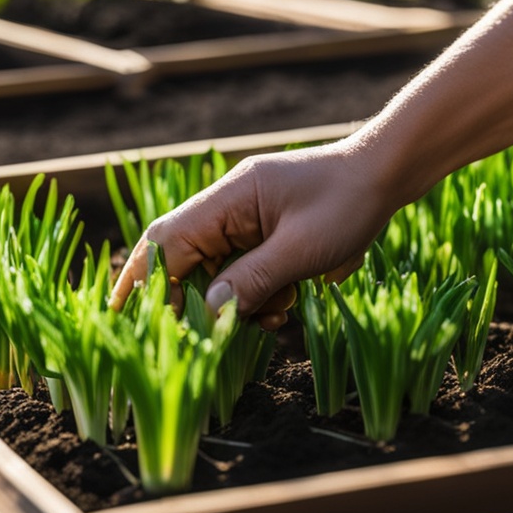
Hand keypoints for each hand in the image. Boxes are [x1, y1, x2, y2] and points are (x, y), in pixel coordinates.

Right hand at [109, 142, 395, 329]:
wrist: (387, 176)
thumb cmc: (347, 202)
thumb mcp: (300, 248)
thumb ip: (251, 280)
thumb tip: (208, 312)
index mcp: (229, 199)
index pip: (168, 241)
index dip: (144, 280)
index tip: (125, 317)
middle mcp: (229, 208)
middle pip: (186, 261)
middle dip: (195, 301)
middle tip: (210, 336)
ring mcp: (247, 222)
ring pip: (217, 273)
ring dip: (236, 302)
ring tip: (273, 314)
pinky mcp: (266, 237)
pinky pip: (245, 273)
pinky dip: (258, 294)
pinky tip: (286, 302)